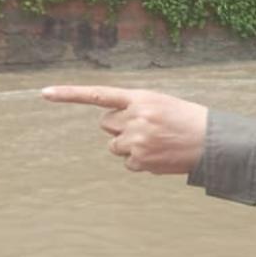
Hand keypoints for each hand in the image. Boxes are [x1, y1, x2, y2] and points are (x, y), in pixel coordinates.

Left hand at [42, 86, 207, 173]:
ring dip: (129, 145)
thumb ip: (134, 108)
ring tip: (156, 142)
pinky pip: (127, 162)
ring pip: (114, 146)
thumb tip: (109, 127)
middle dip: (121, 128)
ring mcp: (137, 141)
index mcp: (140, 98)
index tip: (44, 93)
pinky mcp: (140, 161)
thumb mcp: (160, 103)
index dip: (69, 94)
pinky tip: (159, 155)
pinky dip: (140, 161)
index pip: (99, 94)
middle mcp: (135, 118)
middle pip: (107, 125)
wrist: (212, 141)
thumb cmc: (185, 120)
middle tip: (147, 128)